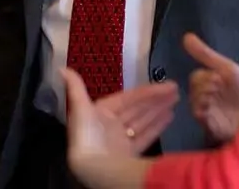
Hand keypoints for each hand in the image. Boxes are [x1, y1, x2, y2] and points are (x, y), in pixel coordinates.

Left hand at [61, 68, 177, 164]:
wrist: (93, 169)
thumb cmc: (88, 136)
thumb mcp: (80, 108)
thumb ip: (75, 88)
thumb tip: (63, 69)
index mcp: (100, 113)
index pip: (128, 98)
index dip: (146, 92)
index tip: (165, 85)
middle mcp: (111, 126)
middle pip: (137, 109)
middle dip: (155, 99)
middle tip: (176, 89)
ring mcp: (121, 141)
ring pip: (143, 121)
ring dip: (158, 110)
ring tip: (176, 99)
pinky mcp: (129, 155)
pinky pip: (145, 137)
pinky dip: (156, 127)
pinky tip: (170, 117)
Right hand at [184, 33, 238, 142]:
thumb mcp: (227, 67)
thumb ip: (206, 54)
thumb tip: (186, 36)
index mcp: (212, 84)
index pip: (196, 77)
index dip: (205, 76)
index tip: (219, 78)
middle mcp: (209, 97)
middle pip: (193, 88)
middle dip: (205, 85)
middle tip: (220, 87)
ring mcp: (209, 112)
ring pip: (194, 101)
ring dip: (204, 96)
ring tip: (218, 98)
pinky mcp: (210, 125)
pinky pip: (198, 116)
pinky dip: (202, 109)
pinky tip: (212, 108)